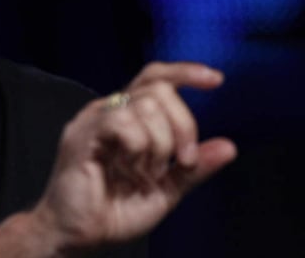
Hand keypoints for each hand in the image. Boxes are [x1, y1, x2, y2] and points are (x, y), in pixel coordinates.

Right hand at [32, 61, 236, 253]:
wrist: (78, 235)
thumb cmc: (113, 211)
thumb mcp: (166, 190)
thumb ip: (194, 168)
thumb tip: (229, 146)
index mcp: (127, 117)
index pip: (155, 77)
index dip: (184, 72)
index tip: (216, 80)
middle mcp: (108, 110)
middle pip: (159, 90)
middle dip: (184, 126)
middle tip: (181, 162)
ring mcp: (93, 120)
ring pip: (145, 106)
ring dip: (159, 146)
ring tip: (145, 174)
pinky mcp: (82, 134)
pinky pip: (122, 123)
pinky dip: (137, 149)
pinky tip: (128, 170)